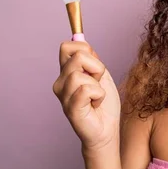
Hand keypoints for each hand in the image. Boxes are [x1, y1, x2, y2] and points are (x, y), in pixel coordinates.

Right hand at [52, 41, 120, 155]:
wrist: (107, 130)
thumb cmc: (104, 104)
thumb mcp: (101, 75)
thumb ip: (91, 58)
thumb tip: (79, 38)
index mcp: (66, 72)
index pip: (68, 46)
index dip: (87, 50)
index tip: (95, 66)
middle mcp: (60, 82)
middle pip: (77, 55)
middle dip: (96, 66)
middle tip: (98, 83)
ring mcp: (63, 95)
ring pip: (80, 73)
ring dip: (98, 84)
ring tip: (97, 96)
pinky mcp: (70, 107)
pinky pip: (87, 89)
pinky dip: (99, 95)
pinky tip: (95, 104)